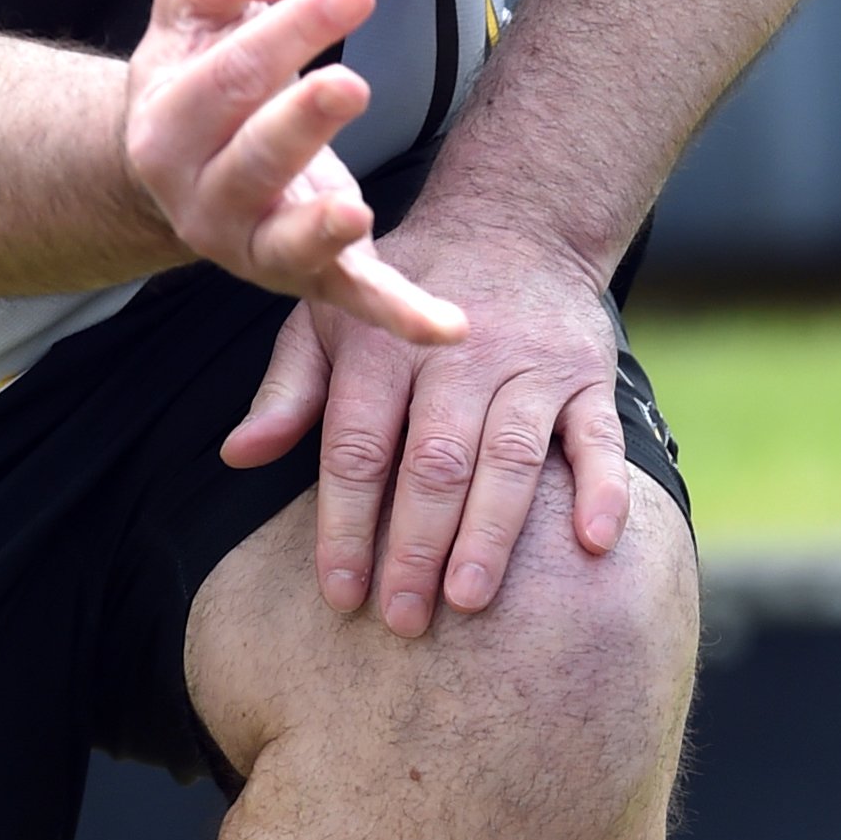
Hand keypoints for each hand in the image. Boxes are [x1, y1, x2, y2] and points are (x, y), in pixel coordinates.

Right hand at [124, 0, 467, 348]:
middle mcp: (199, 200)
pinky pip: (353, 300)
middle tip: (351, 83)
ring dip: (320, 232)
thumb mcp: (190, 0)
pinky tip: (451, 323)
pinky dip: (399, 316)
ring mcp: (252, 248)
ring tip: (354, 211)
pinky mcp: (308, 277)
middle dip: (300, 124)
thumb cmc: (198, 65)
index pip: (228, 78)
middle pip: (250, 163)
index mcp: (166, 126)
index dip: (289, 34)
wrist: (175, 161)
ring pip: (284, 246)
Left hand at [221, 206, 627, 629]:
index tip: (340, 594)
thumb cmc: (405, 293)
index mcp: (382, 348)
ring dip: (490, 533)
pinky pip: (599, 436)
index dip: (346, 525)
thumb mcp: (328, 319)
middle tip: (402, 619)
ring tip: (470, 600)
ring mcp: (529, 365)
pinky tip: (593, 543)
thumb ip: (287, 391)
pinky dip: (603, 489)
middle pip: (434, 463)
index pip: (358, 449)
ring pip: (508, 458)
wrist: (514, 220)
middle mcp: (458, 357)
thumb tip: (237, 455)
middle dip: (415, 546)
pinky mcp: (588, 374)